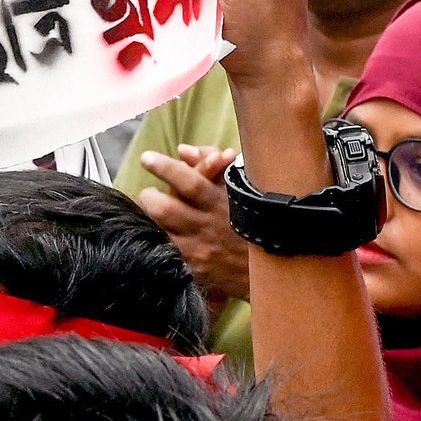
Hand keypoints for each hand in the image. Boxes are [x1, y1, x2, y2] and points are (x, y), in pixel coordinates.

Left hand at [134, 145, 250, 300]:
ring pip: (160, 231)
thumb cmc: (254, 216)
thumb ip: (212, 163)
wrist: (274, 263)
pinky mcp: (195, 269)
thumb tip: (183, 151)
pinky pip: (166, 251)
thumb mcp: (239, 185)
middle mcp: (209, 225)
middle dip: (149, 197)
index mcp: (222, 201)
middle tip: (149, 193)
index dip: (166, 168)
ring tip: (152, 210)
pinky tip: (159, 233)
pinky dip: (157, 238)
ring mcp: (200, 249)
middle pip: (165, 209)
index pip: (190, 181)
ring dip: (149, 217)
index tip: (147, 158)